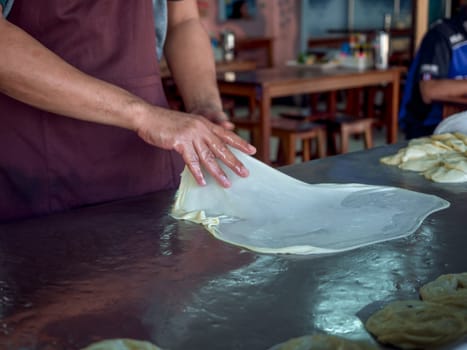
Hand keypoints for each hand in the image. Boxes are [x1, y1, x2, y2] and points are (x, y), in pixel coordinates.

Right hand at [135, 107, 255, 187]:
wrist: (147, 116)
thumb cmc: (165, 123)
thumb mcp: (187, 125)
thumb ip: (199, 134)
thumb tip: (208, 147)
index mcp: (204, 123)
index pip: (226, 134)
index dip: (240, 143)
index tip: (252, 151)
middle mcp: (201, 128)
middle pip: (221, 147)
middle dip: (234, 162)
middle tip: (245, 173)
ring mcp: (191, 134)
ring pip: (208, 157)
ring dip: (218, 172)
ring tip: (226, 183)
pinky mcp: (179, 142)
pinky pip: (191, 161)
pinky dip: (197, 173)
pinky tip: (202, 182)